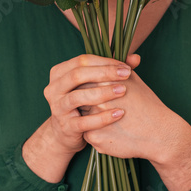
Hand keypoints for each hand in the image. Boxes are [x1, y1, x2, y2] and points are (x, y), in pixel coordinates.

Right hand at [22, 53, 135, 182]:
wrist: (68, 132)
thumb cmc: (84, 101)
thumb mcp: (93, 84)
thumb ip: (113, 70)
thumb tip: (136, 58)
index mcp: (59, 72)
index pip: (81, 60)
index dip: (105, 62)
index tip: (126, 67)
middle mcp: (53, 88)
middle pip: (77, 75)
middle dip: (104, 73)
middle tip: (126, 75)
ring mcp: (57, 108)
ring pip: (78, 97)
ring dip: (103, 92)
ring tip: (123, 91)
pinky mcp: (66, 127)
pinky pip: (84, 122)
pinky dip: (103, 117)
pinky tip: (120, 113)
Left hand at [82, 55, 190, 190]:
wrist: (159, 133)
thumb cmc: (147, 104)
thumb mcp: (133, 80)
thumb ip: (116, 68)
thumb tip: (109, 57)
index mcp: (104, 84)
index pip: (82, 81)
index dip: (87, 85)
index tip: (94, 90)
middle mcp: (95, 102)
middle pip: (78, 98)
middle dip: (85, 101)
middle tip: (99, 105)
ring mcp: (94, 121)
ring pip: (81, 117)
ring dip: (88, 117)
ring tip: (104, 117)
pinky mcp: (95, 139)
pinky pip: (88, 134)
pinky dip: (96, 132)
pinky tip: (111, 132)